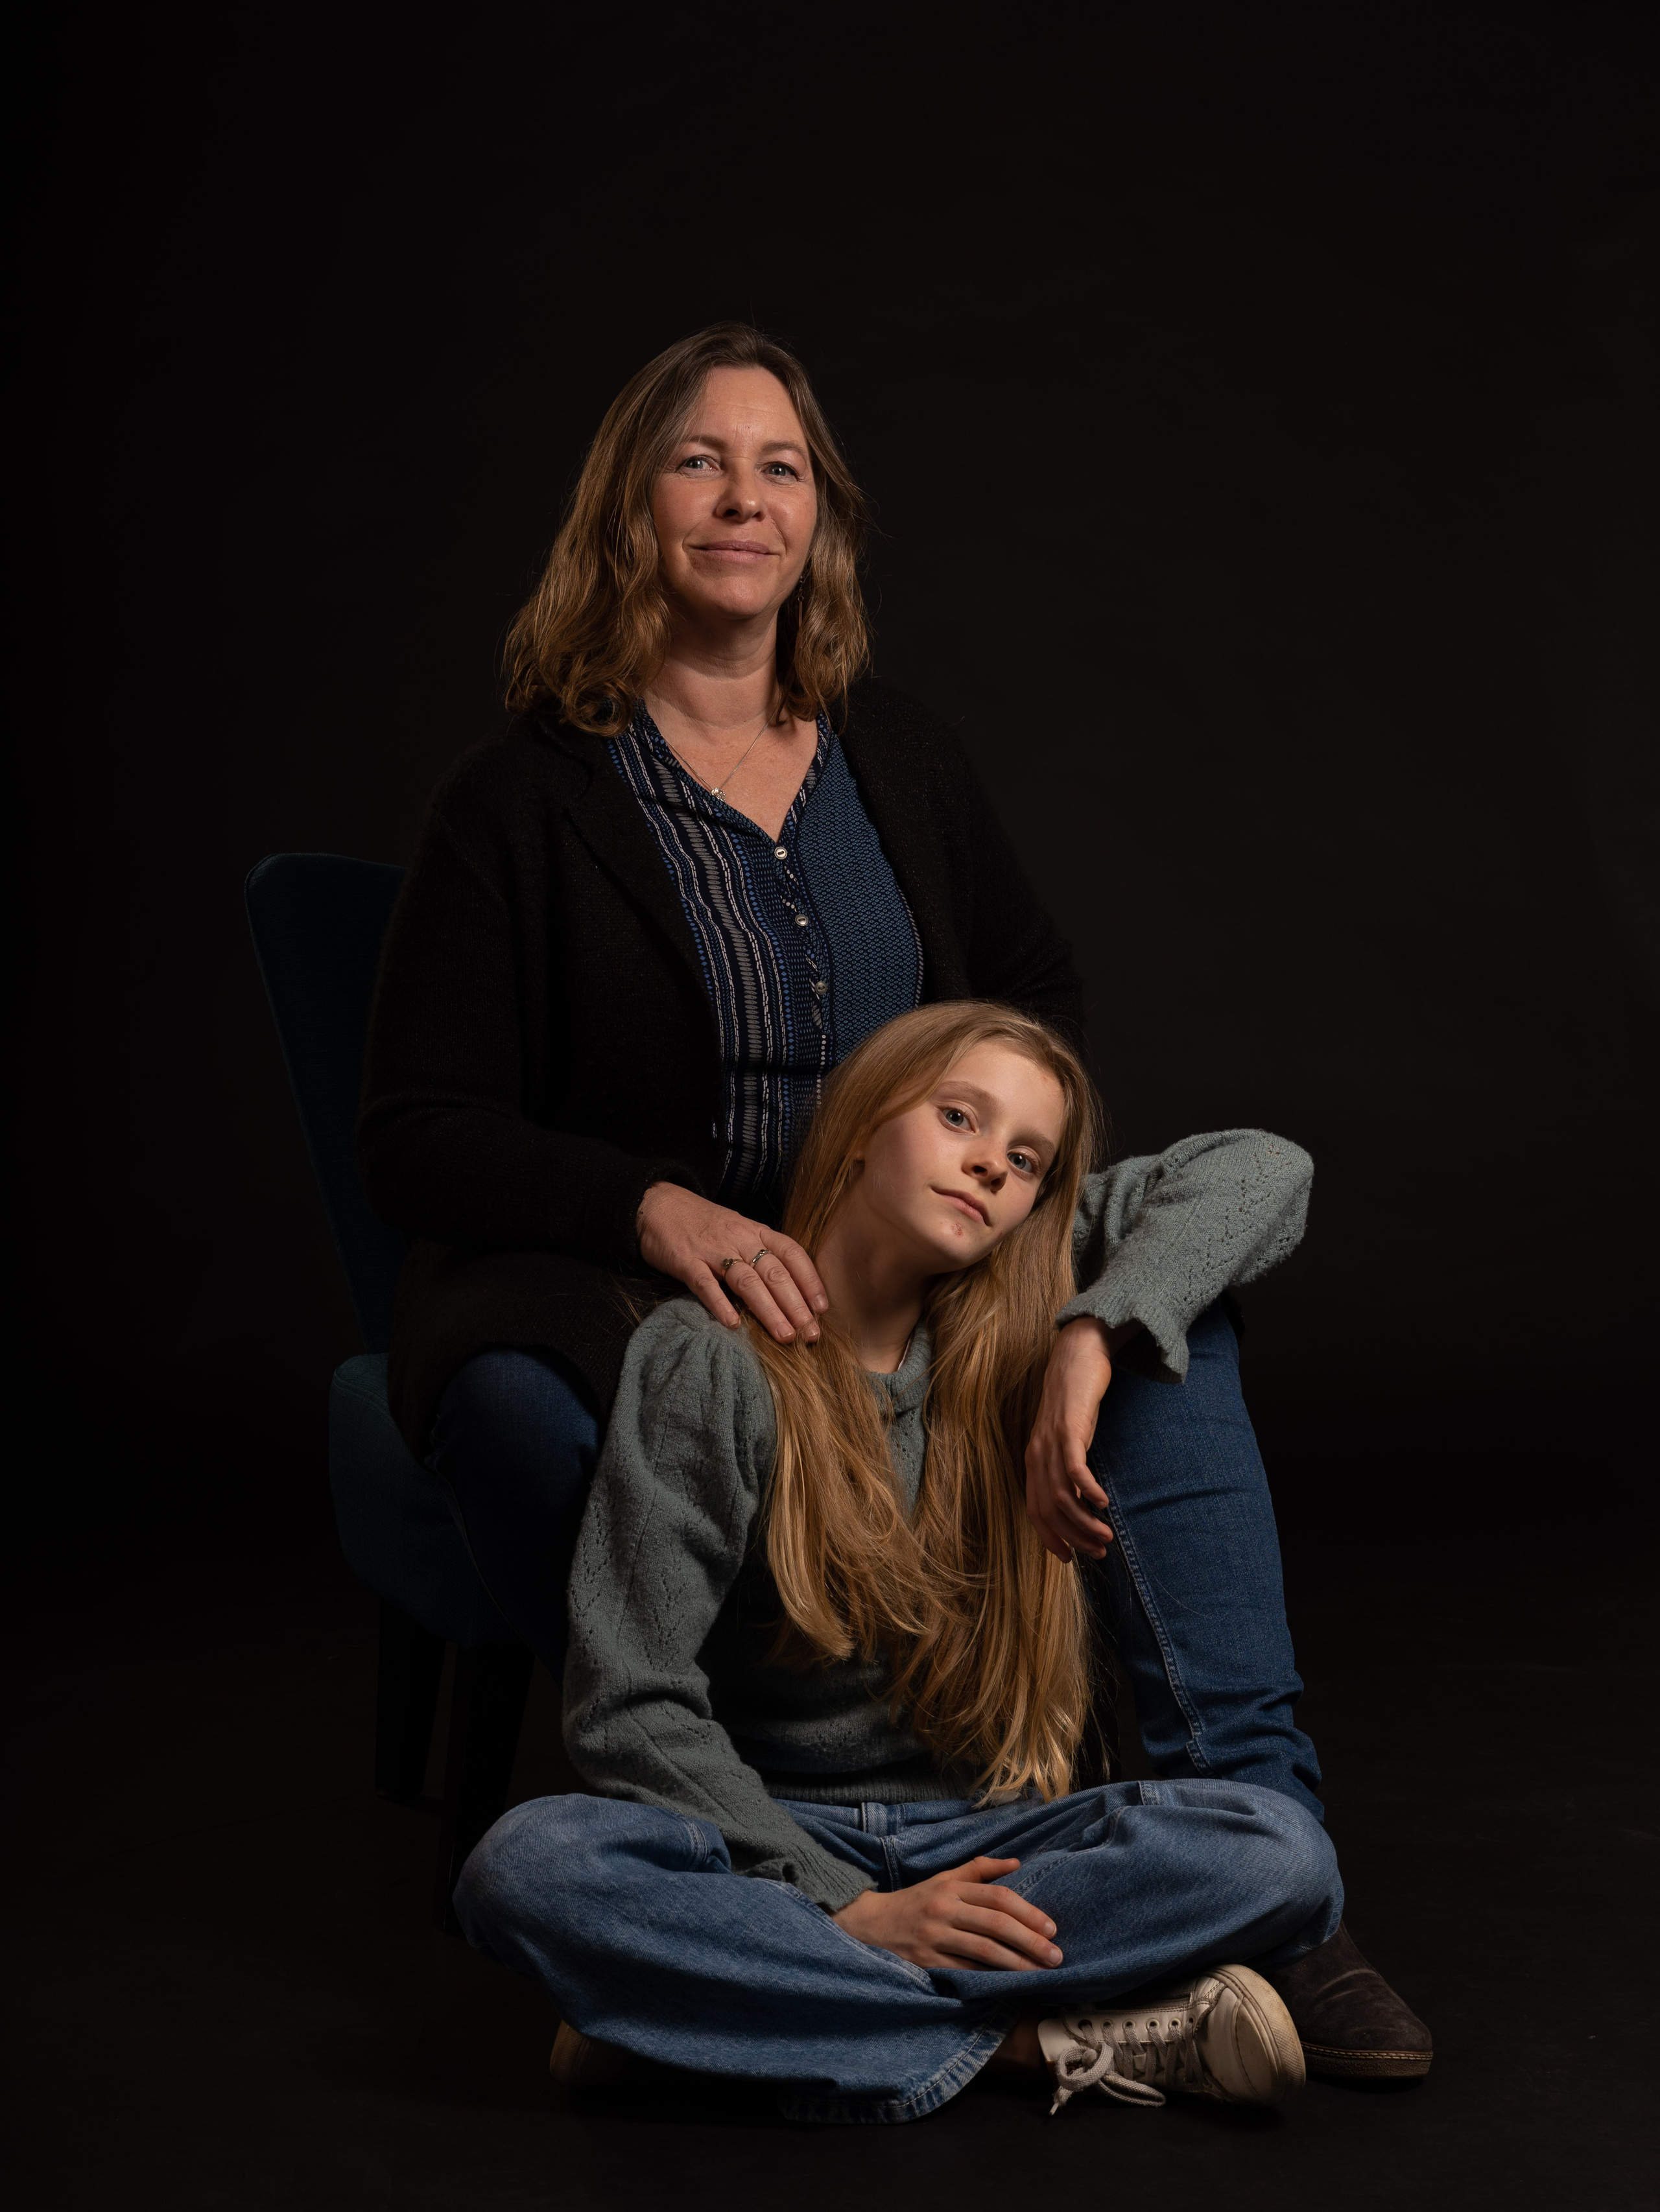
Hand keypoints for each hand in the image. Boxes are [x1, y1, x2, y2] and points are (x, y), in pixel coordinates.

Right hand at [636, 1182, 827, 1342]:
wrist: (658, 1203)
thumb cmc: (703, 1223)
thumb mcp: (739, 1231)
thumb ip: (761, 1255)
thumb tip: (790, 1291)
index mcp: (756, 1231)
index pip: (792, 1254)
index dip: (810, 1281)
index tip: (822, 1309)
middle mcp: (740, 1239)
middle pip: (775, 1273)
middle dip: (796, 1306)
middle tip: (810, 1334)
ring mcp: (712, 1249)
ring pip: (747, 1281)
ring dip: (769, 1310)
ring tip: (784, 1336)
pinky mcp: (686, 1260)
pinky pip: (705, 1284)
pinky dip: (720, 1304)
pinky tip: (733, 1324)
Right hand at [832, 1856, 1061, 1971]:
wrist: (870, 1924)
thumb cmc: (915, 1901)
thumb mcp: (943, 1878)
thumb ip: (979, 1870)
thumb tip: (1017, 1863)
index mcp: (951, 1887)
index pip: (997, 1897)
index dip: (1027, 1912)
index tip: (1052, 1928)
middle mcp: (943, 1910)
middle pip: (995, 1924)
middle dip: (1029, 1941)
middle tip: (1056, 1956)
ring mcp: (934, 1938)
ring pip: (983, 1951)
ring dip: (1016, 1964)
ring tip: (1040, 1973)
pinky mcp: (927, 1963)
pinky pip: (965, 1973)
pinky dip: (990, 1980)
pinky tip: (1010, 1985)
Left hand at [1024, 1317, 1139, 1561]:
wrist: (1077, 1356)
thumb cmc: (1076, 1400)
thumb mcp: (1068, 1438)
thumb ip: (1068, 1467)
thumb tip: (1081, 1502)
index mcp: (1034, 1460)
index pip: (1036, 1511)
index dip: (1050, 1538)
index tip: (1069, 1559)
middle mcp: (1037, 1454)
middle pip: (1049, 1509)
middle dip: (1073, 1537)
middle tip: (1098, 1552)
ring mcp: (1051, 1442)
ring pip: (1062, 1495)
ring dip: (1084, 1522)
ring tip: (1105, 1537)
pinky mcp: (1069, 1428)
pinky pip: (1074, 1468)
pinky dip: (1088, 1490)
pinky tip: (1103, 1503)